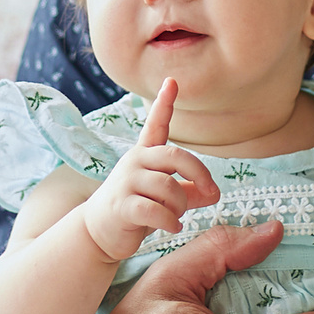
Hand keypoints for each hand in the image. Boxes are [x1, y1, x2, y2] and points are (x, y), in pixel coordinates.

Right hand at [79, 79, 220, 262]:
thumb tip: (214, 193)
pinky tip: (173, 228)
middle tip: (211, 191)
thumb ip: (190, 192)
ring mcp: (126, 182)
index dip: (164, 103)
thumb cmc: (136, 210)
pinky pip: (156, 211)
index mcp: (145, 155)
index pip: (155, 125)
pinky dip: (170, 222)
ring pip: (170, 188)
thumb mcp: (165, 198)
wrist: (99, 232)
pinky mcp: (122, 205)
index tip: (172, 81)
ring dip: (181, 207)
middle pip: (175, 156)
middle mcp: (135, 162)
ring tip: (176, 217)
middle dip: (199, 173)